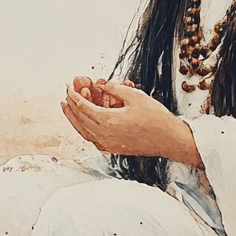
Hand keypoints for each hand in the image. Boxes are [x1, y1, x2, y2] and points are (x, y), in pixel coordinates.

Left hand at [61, 81, 202, 167]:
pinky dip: (85, 129)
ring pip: (84, 131)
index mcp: (108, 121)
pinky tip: (84, 123)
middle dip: (71, 106)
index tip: (70, 87)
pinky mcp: (114, 149)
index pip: (84, 107)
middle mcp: (105, 135)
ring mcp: (108, 144)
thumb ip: (115, 89)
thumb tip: (103, 86)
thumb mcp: (135, 96)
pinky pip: (93, 139)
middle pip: (80, 120)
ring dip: (74, 119)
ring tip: (68, 109)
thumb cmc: (156, 119)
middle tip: (66, 96)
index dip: (75, 96)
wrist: (169, 139)